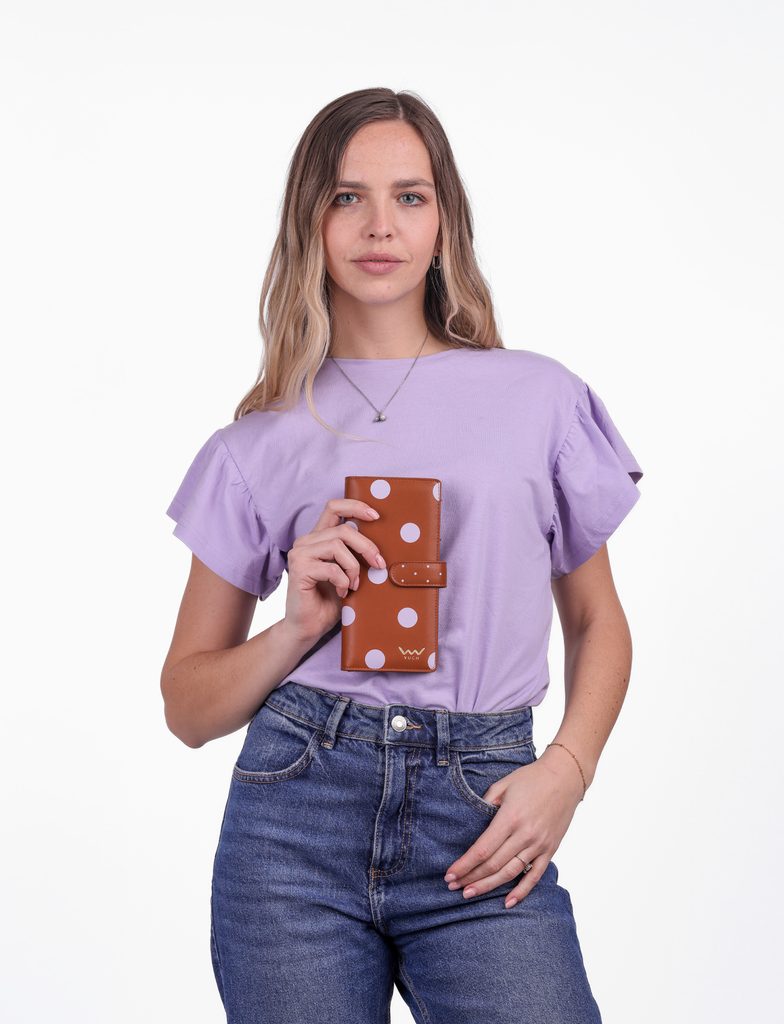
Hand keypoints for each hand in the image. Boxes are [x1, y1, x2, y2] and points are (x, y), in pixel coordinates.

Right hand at [283, 498, 385, 644]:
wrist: (309, 627)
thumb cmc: (330, 601)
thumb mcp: (350, 574)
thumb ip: (358, 556)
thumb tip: (385, 549)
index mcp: (319, 538)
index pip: (334, 507)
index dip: (355, 506)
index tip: (376, 516)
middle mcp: (306, 541)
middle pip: (343, 529)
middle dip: (366, 547)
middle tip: (379, 564)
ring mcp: (300, 554)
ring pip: (337, 546)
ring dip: (353, 567)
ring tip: (354, 585)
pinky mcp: (298, 569)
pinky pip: (331, 568)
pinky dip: (342, 581)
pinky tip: (342, 592)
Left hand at [443, 747, 584, 907]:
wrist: (565, 777)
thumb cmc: (532, 778)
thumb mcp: (504, 784)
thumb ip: (486, 802)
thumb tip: (473, 822)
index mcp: (510, 818)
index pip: (482, 849)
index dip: (464, 865)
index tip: (450, 874)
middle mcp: (525, 835)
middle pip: (493, 864)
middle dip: (470, 877)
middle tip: (453, 886)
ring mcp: (539, 845)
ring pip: (510, 873)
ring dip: (488, 886)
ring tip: (470, 894)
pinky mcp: (550, 850)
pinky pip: (535, 876)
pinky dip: (521, 891)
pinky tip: (507, 902)